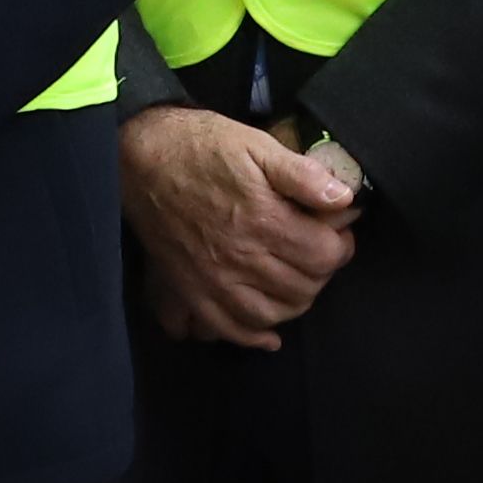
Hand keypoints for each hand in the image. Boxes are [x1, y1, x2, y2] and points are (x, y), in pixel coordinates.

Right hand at [118, 105, 356, 346]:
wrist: (139, 158)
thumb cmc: (200, 147)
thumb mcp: (257, 145)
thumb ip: (302, 174)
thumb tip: (343, 199)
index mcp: (264, 220)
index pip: (325, 255)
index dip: (341, 244)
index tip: (338, 231)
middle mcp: (241, 258)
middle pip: (303, 288)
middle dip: (321, 271)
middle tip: (317, 251)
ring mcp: (214, 279)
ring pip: (272, 313)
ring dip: (294, 303)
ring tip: (296, 281)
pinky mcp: (191, 289)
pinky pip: (228, 327)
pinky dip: (253, 337)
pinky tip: (268, 333)